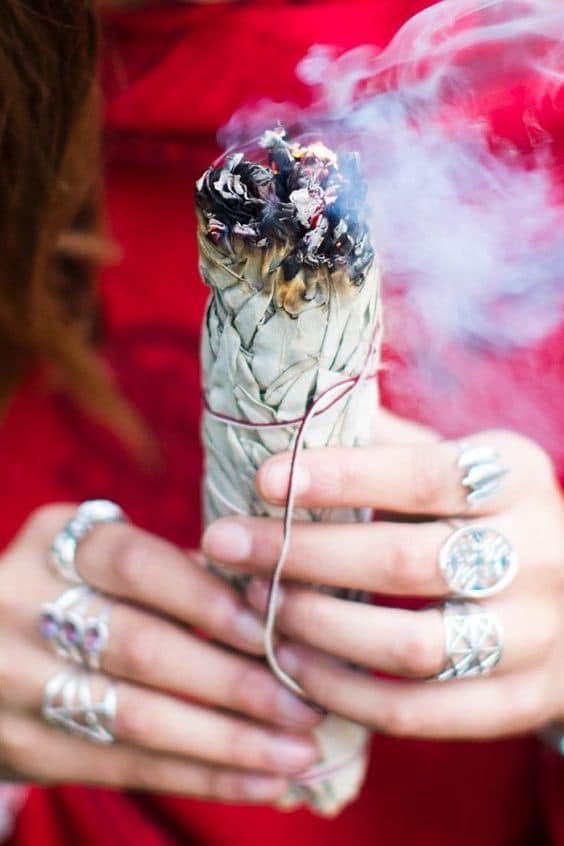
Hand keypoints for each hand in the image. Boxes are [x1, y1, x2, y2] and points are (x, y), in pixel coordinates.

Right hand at [0, 505, 319, 800]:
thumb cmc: (67, 591)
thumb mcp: (98, 559)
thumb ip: (171, 571)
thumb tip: (268, 598)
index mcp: (55, 545)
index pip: (138, 564)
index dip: (208, 599)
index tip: (272, 630)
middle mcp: (25, 608)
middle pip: (142, 648)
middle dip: (234, 682)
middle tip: (303, 705)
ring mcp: (18, 683)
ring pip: (139, 719)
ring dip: (229, 741)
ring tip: (296, 754)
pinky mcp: (26, 748)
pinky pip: (125, 767)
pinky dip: (201, 776)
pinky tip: (258, 781)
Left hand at [203, 421, 563, 740]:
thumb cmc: (482, 511)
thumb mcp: (452, 461)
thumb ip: (382, 442)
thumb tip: (286, 421)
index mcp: (517, 476)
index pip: (424, 474)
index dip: (341, 479)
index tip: (264, 481)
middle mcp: (538, 554)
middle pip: (405, 562)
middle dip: (301, 554)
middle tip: (226, 543)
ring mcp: (535, 635)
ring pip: (411, 646)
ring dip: (316, 627)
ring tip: (256, 604)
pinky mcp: (520, 700)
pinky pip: (419, 712)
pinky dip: (344, 692)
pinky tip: (293, 664)